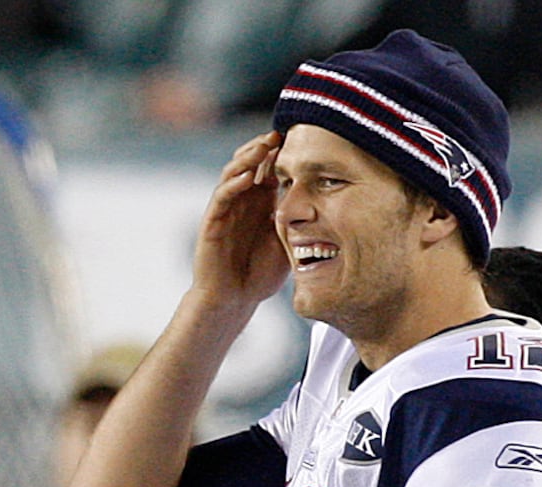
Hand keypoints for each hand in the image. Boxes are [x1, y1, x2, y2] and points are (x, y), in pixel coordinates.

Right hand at [191, 131, 290, 309]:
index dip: (282, 152)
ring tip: (264, 146)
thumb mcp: (287, 243)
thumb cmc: (259, 275)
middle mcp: (242, 201)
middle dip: (265, 146)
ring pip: (234, 172)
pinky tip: (249, 176)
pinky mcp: (213, 221)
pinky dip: (234, 183)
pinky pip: (222, 196)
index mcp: (261, 203)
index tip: (301, 137)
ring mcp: (226, 209)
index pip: (270, 168)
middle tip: (282, 133)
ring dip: (248, 157)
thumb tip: (328, 206)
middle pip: (250, 162)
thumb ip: (297, 222)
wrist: (232, 300)